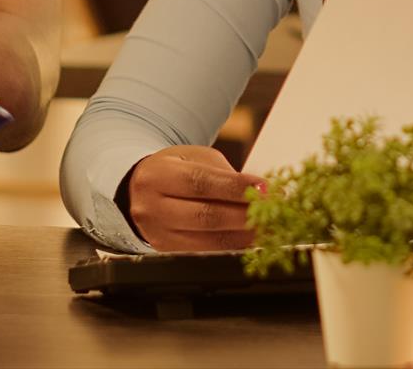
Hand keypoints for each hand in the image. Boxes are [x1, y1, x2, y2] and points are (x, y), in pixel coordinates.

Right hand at [123, 145, 266, 251]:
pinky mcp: (166, 252)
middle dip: (245, 215)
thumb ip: (224, 175)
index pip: (201, 183)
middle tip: (273, 211)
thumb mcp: (194, 159)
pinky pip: (206, 252)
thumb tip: (262, 192)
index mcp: (157, 175)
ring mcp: (157, 234)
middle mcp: (152, 207)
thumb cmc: (174, 170)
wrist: (139, 191)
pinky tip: (251, 239)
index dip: (236, 188)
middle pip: (205, 216)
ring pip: (208, 240)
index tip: (266, 190)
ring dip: (244, 236)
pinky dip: (233, 247)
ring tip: (269, 227)